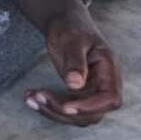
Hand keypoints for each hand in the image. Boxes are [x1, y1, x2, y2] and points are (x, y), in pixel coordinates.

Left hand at [25, 11, 122, 126]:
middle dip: (64, 111)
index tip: (66, 107)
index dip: (90, 106)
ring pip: (78, 115)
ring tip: (30, 97)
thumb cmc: (72, 28)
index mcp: (109, 69)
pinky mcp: (77, 94)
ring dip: (53, 112)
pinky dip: (49, 106)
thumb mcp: (73, 41)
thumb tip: (75, 85)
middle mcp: (104, 84)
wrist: (64, 24)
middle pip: (93, 113)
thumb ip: (75, 62)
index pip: (110, 98)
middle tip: (39, 97)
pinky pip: (66, 108)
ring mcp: (91, 91)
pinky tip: (32, 96)